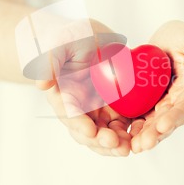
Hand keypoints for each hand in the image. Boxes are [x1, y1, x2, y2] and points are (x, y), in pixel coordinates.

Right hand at [37, 19, 131, 156]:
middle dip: (100, 140)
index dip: (79, 124)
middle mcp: (80, 107)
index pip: (69, 114)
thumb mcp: (60, 42)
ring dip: (116, 143)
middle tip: (116, 144)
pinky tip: (141, 136)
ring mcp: (98, 109)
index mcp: (63, 95)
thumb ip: (50, 61)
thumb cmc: (70, 37)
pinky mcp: (115, 107)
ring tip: (128, 148)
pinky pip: (122, 124)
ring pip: (105, 133)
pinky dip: (130, 133)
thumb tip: (42, 84)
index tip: (91, 131)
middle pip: (87, 131)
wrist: (91, 36)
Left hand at [131, 20, 183, 152]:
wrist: (172, 43)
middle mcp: (177, 103)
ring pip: (151, 124)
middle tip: (143, 144)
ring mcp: (161, 105)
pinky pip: (137, 116)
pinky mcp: (146, 103)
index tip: (163, 125)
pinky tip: (118, 136)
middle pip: (166, 121)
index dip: (175, 117)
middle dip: (154, 134)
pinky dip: (129, 126)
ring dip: (141, 136)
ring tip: (132, 147)